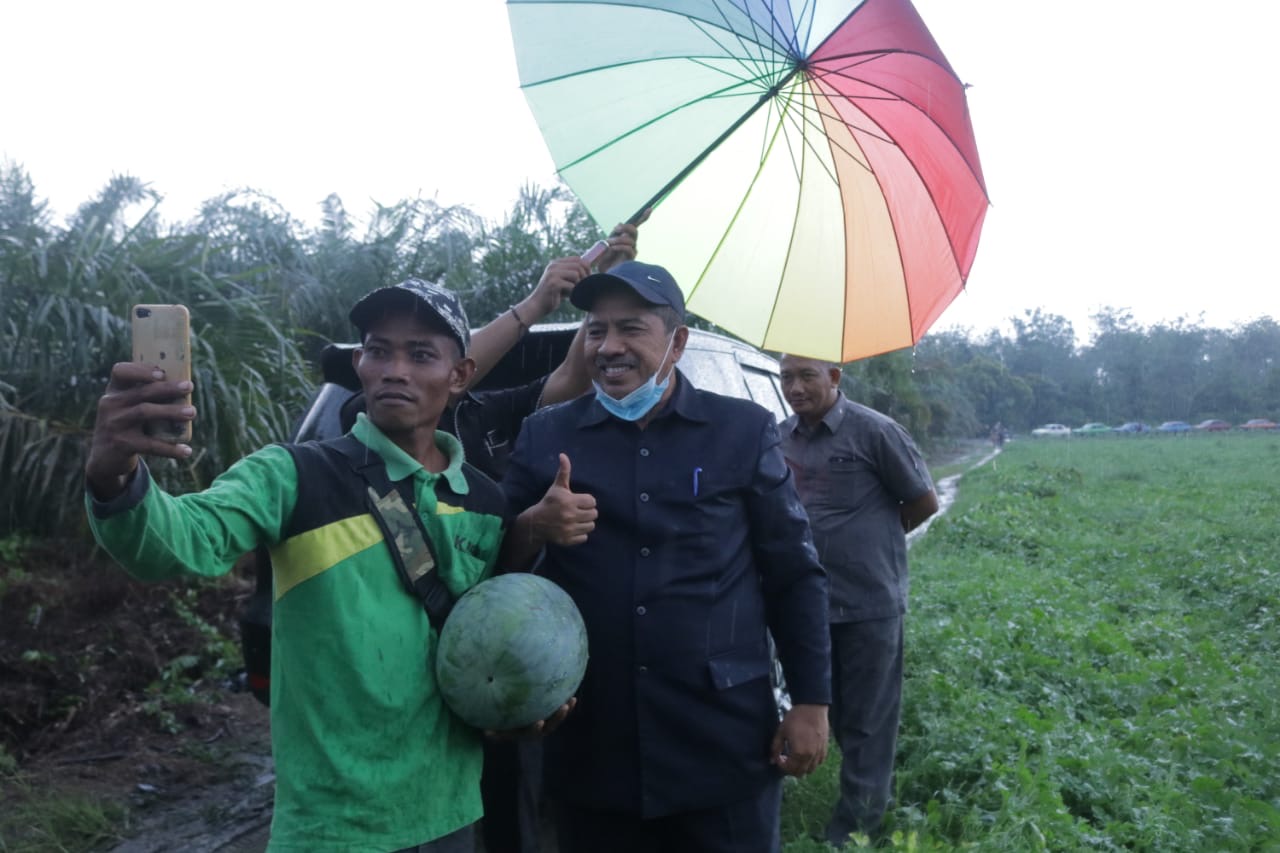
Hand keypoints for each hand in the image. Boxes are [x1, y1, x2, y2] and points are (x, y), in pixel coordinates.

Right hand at [85, 362, 195, 499]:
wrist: (104, 457)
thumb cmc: (126, 424)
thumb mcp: (128, 407)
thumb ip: (146, 395)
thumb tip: (184, 386)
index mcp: (114, 391)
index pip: (120, 371)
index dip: (141, 371)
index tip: (162, 373)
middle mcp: (111, 404)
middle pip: (141, 392)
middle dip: (167, 388)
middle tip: (189, 387)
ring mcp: (114, 424)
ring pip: (145, 412)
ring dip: (171, 411)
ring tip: (192, 412)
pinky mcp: (121, 444)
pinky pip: (150, 445)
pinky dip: (170, 448)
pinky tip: (186, 451)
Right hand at [484, 697, 576, 740]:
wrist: (500, 724)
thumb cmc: (492, 723)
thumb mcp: (490, 728)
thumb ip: (491, 731)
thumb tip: (486, 733)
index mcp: (521, 734)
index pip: (529, 733)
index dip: (535, 729)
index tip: (539, 722)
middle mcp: (533, 730)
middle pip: (548, 727)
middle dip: (557, 719)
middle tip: (563, 708)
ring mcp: (541, 723)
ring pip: (554, 719)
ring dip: (564, 711)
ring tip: (572, 700)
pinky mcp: (545, 715)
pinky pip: (555, 709)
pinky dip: (564, 703)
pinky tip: (570, 691)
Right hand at [523, 256, 591, 320]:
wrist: (538, 305)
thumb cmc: (554, 294)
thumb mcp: (563, 280)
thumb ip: (573, 273)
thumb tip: (590, 267)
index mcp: (556, 263)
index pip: (577, 258)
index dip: (586, 267)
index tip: (588, 278)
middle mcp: (553, 266)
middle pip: (578, 265)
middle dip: (585, 276)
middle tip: (583, 287)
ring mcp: (552, 274)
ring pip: (576, 274)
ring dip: (578, 284)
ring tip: (574, 291)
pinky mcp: (553, 283)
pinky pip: (572, 285)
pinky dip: (573, 292)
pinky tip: (569, 297)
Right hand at [530, 454, 596, 546]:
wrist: (536, 522)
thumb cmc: (549, 502)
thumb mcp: (557, 487)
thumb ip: (564, 471)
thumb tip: (563, 455)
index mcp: (569, 501)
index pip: (592, 501)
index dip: (587, 501)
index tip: (580, 501)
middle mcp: (569, 516)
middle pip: (594, 514)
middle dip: (588, 511)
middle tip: (579, 510)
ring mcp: (569, 529)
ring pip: (591, 526)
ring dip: (586, 522)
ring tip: (577, 519)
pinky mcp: (568, 540)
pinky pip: (584, 537)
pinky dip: (580, 533)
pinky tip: (573, 528)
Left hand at [594, 211, 649, 272]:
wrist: (602, 271)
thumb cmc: (604, 257)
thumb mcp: (607, 242)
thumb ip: (614, 234)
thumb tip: (620, 222)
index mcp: (626, 237)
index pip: (637, 225)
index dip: (644, 217)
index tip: (650, 208)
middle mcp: (631, 243)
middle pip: (634, 230)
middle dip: (625, 227)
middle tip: (615, 228)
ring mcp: (632, 251)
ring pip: (630, 239)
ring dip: (618, 239)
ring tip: (609, 244)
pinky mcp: (630, 259)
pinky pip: (629, 249)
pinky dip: (620, 246)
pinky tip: (613, 248)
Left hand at [770, 703, 828, 776]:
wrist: (812, 707)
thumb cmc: (795, 718)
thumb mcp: (781, 732)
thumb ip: (776, 748)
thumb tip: (771, 760)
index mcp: (799, 753)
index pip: (789, 768)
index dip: (781, 765)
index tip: (778, 757)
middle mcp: (810, 757)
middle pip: (800, 772)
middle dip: (790, 769)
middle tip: (785, 760)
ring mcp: (819, 753)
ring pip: (810, 770)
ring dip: (801, 767)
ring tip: (795, 758)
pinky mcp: (825, 748)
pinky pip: (819, 762)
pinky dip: (811, 763)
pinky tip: (806, 754)